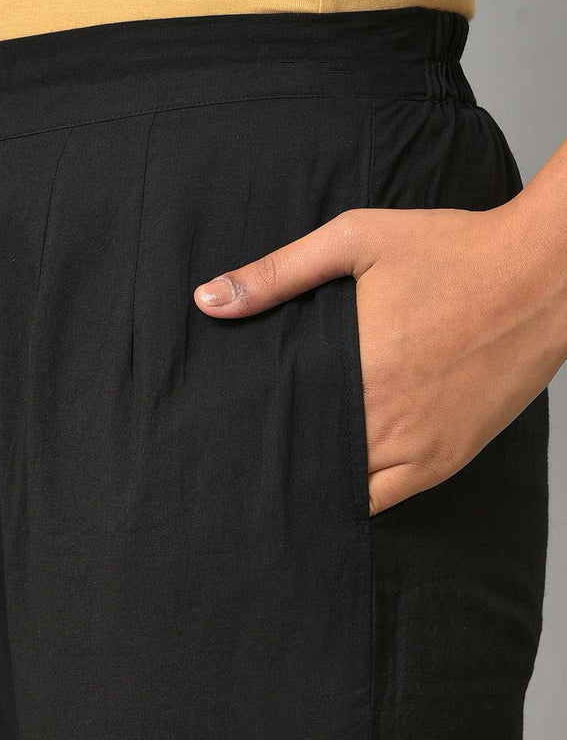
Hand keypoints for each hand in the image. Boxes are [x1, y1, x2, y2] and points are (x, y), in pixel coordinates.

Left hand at [192, 198, 566, 516]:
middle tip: (245, 467)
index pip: (280, 429)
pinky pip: (388, 500)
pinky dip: (358, 498)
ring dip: (314, 487)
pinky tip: (336, 488)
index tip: (225, 442)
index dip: (250, 441)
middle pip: (308, 466)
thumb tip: (207, 300)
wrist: (547, 273)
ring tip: (284, 480)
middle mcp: (384, 421)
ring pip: (346, 493)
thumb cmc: (454, 249)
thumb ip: (277, 273)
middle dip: (277, 467)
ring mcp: (419, 448)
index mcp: (355, 372)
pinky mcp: (448, 459)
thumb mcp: (357, 240)